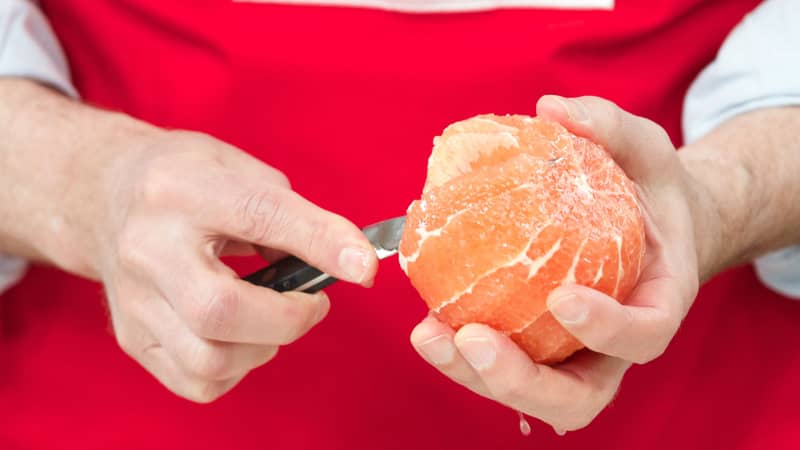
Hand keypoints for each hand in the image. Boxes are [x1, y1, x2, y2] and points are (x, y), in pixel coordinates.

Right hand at [91, 129, 377, 401]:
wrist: (104, 197)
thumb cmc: (184, 179)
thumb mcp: (237, 168)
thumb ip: (292, 213)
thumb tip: (342, 261)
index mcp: (180, 189)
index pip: (260, 217)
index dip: (321, 242)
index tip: (364, 265)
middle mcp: (147, 247)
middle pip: (222, 310)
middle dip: (290, 317)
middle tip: (313, 301)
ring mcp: (132, 299)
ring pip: (209, 359)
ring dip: (266, 347)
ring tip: (275, 317)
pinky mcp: (131, 336)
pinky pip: (196, 382)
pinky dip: (238, 369)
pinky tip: (243, 337)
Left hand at [410, 95, 708, 431]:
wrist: (649, 223)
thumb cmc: (651, 190)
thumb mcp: (646, 148)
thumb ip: (609, 127)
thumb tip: (551, 109)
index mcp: (656, 302)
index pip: (644, 335)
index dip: (608, 330)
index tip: (563, 298)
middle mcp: (614, 345)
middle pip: (576, 397)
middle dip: (522, 380)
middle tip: (472, 340)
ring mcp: (574, 354)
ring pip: (531, 393)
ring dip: (474, 374)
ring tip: (428, 334)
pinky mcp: (537, 345)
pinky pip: (502, 361)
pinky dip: (462, 351)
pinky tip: (427, 319)